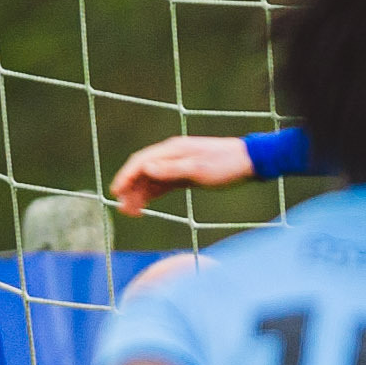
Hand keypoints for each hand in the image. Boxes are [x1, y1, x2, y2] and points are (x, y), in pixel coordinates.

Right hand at [110, 134, 255, 211]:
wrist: (250, 163)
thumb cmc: (226, 165)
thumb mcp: (199, 170)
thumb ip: (172, 170)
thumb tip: (146, 169)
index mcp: (173, 150)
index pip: (141, 162)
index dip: (126, 176)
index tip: (116, 192)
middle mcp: (172, 155)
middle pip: (143, 171)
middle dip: (130, 189)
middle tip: (122, 210)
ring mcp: (178, 165)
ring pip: (151, 180)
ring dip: (139, 195)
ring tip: (131, 213)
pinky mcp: (184, 175)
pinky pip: (162, 185)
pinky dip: (151, 195)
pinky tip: (144, 207)